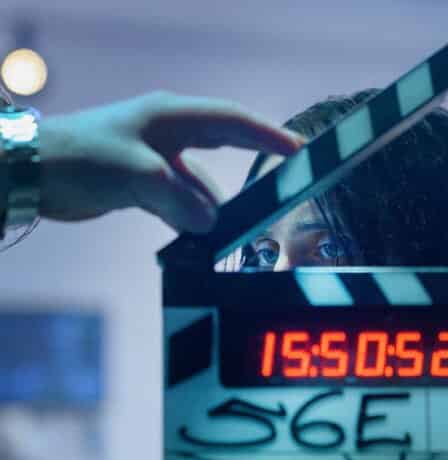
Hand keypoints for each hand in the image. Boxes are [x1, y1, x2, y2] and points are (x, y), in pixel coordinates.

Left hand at [37, 91, 303, 233]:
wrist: (31, 173)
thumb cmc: (79, 157)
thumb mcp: (138, 177)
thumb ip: (181, 201)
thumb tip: (210, 224)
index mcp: (171, 116)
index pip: (233, 121)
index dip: (268, 135)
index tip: (299, 149)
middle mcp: (168, 134)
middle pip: (225, 146)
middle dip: (252, 164)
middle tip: (283, 183)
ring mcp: (157, 159)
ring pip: (201, 184)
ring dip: (212, 208)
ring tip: (227, 232)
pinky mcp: (144, 183)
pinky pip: (181, 202)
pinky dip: (190, 219)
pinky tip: (195, 237)